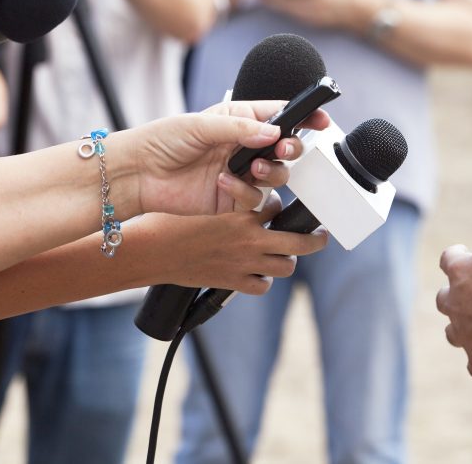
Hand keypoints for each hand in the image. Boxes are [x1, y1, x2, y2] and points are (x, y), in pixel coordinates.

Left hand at [120, 99, 329, 217]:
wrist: (138, 175)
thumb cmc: (163, 141)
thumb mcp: (201, 125)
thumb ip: (241, 128)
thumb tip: (274, 132)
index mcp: (239, 120)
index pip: (280, 115)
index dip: (304, 116)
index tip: (321, 119)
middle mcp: (243, 146)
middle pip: (286, 146)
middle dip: (292, 147)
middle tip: (283, 147)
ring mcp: (240, 172)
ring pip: (277, 174)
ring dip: (272, 170)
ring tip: (254, 167)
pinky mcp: (232, 197)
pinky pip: (255, 198)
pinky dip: (244, 191)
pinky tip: (223, 183)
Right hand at [143, 193, 328, 294]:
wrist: (152, 252)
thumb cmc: (171, 220)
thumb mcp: (204, 200)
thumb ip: (227, 198)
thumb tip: (239, 186)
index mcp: (243, 212)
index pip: (279, 206)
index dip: (280, 207)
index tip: (280, 207)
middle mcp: (250, 239)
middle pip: (299, 242)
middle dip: (315, 240)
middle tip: (320, 237)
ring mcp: (244, 263)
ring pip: (285, 266)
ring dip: (286, 261)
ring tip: (285, 256)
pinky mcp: (233, 283)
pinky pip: (262, 286)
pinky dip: (263, 281)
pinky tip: (257, 274)